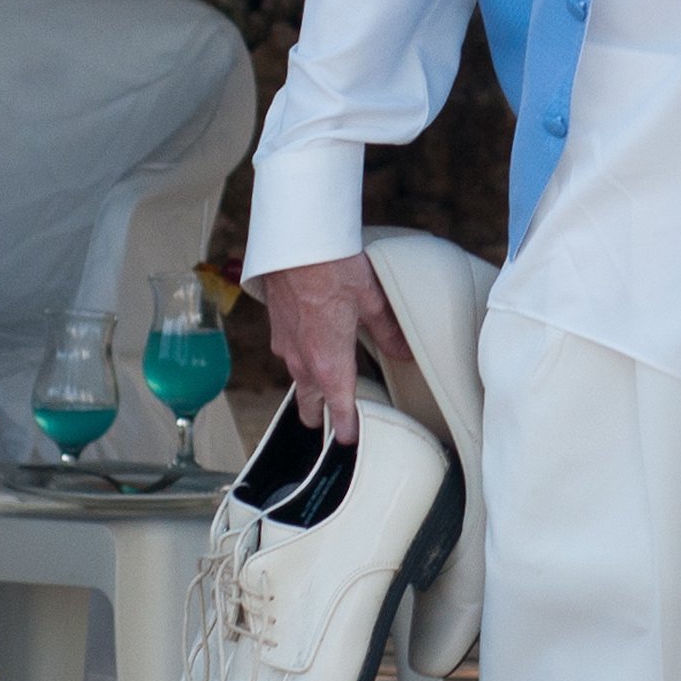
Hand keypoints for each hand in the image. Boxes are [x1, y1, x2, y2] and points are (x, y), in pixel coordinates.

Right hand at [264, 252, 410, 443]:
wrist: (293, 241)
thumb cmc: (331, 267)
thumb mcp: (371, 300)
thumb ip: (387, 330)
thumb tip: (403, 351)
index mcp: (329, 361)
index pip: (338, 409)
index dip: (347, 427)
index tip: (351, 439)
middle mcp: (302, 359)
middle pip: (310, 402)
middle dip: (321, 415)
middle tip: (333, 421)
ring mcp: (285, 344)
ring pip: (298, 378)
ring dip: (311, 387)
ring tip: (327, 386)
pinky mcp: (276, 326)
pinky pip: (289, 355)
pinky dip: (301, 360)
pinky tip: (313, 347)